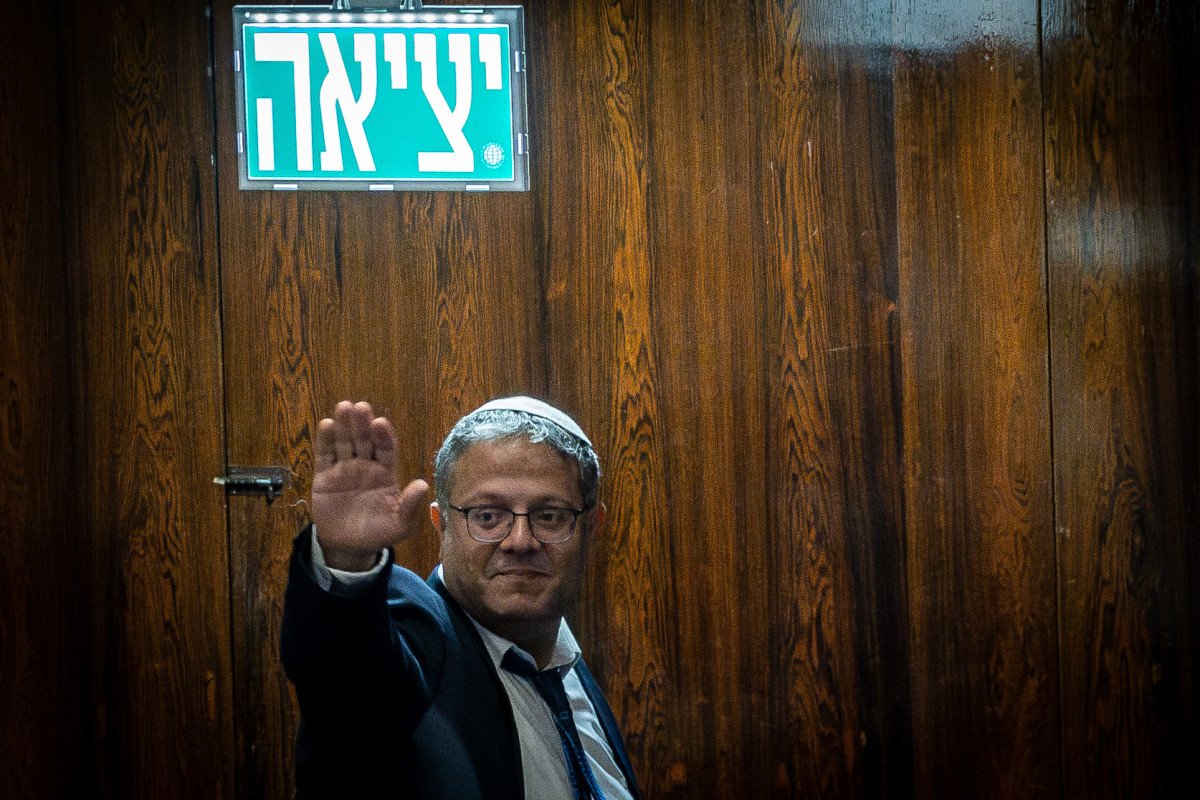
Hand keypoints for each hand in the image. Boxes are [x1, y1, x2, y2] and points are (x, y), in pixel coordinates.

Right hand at [311, 401, 429, 570]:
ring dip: (345, 425)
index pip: (386, 449)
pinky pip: (325, 455)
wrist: (348, 548)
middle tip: (361, 407)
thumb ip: (410, 507)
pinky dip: (325, 440)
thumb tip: (423, 484)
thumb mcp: (399, 526)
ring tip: (344, 407)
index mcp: (385, 473)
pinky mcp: (324, 477)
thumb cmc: (378, 533)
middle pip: (364, 440)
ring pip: (345, 443)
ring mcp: (344, 469)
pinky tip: (327, 424)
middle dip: (363, 424)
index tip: (380, 422)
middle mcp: (365, 466)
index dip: (383, 436)